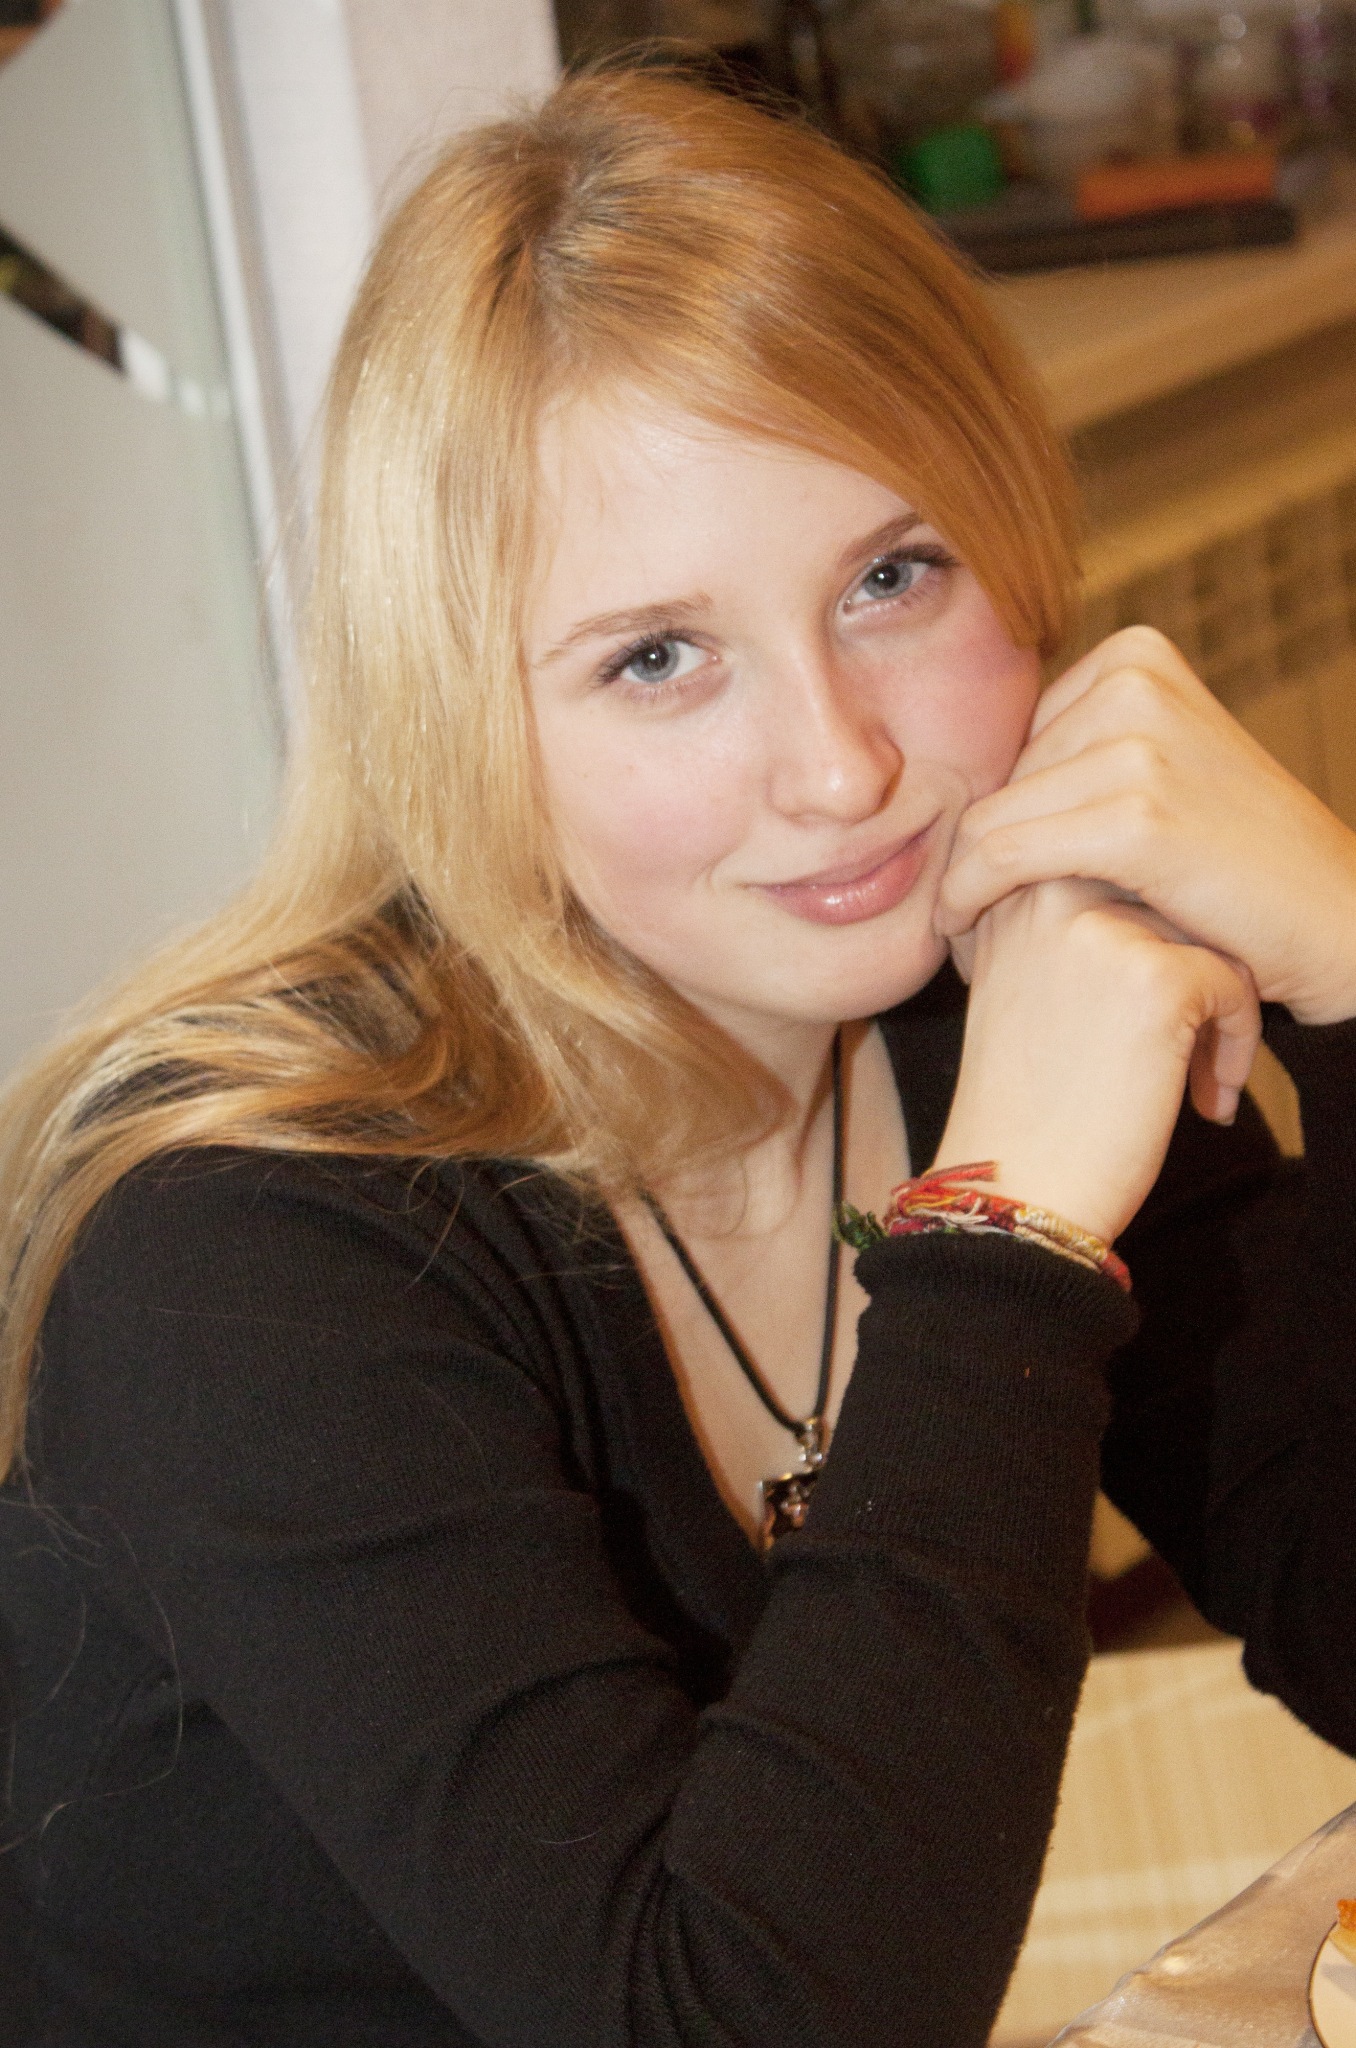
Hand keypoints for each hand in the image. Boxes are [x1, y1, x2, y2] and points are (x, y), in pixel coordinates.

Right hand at [935, 878, 1260, 1245]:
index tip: (1126, 1009)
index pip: (1108, 868)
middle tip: (1176, 1040)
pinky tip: (1204, 1099)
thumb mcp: (1011, 987)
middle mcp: (1045, 892)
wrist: (1016, 1189)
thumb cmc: (1019, 1106)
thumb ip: (1052, 926)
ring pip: (1204, 934)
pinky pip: (1235, 982)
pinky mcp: (1155, 976)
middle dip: (1182, 963)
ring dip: (1216, 1004)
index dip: (1139, 936)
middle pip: (1160, 892)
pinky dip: (1235, 1043)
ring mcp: (1101, 929)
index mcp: (1005, 892)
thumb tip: (1140, 904)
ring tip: (1193, 1074)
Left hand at [936, 627, 1355, 1025]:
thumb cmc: (1234, 859)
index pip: (1008, 738)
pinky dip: (964, 900)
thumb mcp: (1158, 768)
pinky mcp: (1135, 819)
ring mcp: (1140, 747)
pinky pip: (1001, 857)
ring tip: (962, 932)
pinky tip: (959, 934)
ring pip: (985, 820)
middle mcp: (1136, 684)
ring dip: (960, 885)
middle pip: (994, 776)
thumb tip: (950, 776)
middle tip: (965, 913)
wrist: (1334, 918)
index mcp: (1135, 657)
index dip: (991, 810)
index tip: (981, 869)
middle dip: (974, 850)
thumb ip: (1073, 753)